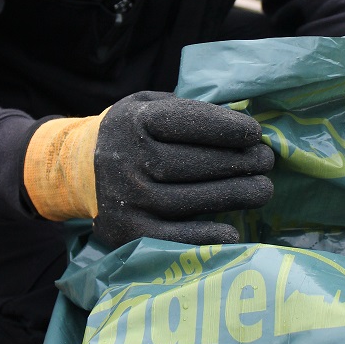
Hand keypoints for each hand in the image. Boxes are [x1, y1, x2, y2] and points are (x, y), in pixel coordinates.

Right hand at [92, 91, 273, 247]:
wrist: (79, 170)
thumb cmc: (131, 134)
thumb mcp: (146, 105)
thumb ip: (185, 109)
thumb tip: (239, 119)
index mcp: (134, 121)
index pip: (185, 121)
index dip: (224, 127)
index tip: (254, 133)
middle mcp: (127, 160)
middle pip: (192, 164)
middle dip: (238, 162)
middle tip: (265, 162)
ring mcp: (127, 198)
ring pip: (188, 200)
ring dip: (233, 195)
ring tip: (262, 189)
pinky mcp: (128, 231)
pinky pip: (171, 237)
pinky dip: (204, 237)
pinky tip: (232, 231)